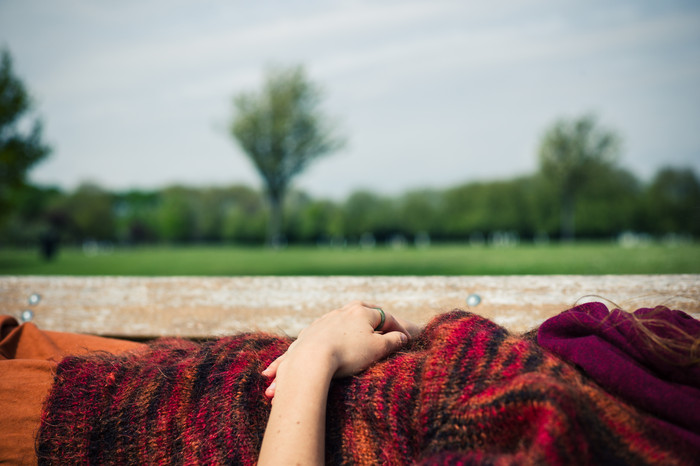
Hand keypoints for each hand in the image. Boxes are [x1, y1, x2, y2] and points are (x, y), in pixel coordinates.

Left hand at [262, 301, 417, 398]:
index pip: (385, 317)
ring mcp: (324, 320)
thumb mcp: (377, 349)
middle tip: (382, 322)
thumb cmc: (347, 353)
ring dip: (352, 324)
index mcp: (361, 312)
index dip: (398, 328)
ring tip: (358, 332)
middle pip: (362, 309)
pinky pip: (325, 331)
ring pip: (342, 318)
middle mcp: (342, 311)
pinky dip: (332, 334)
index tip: (406, 339)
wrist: (310, 360)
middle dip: (374, 316)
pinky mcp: (310, 332)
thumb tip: (402, 337)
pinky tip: (334, 341)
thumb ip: (392, 341)